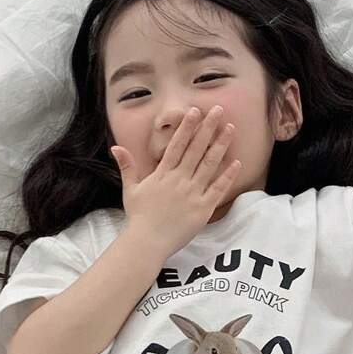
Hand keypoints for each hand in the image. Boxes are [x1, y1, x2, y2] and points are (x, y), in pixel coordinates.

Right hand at [110, 105, 240, 256]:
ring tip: (230, 129)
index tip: (196, 111)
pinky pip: (218, 189)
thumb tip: (116, 147)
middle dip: (208, 128)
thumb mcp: (130, 189)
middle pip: (196, 149)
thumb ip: (127, 166)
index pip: (177, 144)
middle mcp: (179, 180)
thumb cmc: (138, 218)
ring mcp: (192, 194)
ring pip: (209, 164)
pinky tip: (236, 162)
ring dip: (221, 145)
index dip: (187, 127)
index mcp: (163, 174)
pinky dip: (227, 176)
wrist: (147, 242)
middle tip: (219, 111)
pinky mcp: (202, 209)